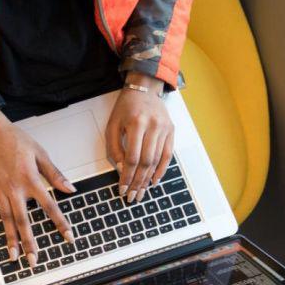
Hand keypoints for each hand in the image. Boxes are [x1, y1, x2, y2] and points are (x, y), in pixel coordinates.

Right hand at [0, 109, 74, 266]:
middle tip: (34, 260)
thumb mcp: (40, 153)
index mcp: (31, 180)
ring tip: (14, 257)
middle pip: (24, 221)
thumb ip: (54, 173)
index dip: (60, 223)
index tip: (68, 237)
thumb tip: (70, 189)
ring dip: (10, 240)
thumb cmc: (15, 139)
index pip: (50, 206)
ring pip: (7, 220)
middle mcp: (14, 189)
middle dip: (30, 242)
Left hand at [105, 73, 173, 202]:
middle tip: (132, 196)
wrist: (144, 89)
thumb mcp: (112, 125)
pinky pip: (167, 155)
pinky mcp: (171, 131)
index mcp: (137, 123)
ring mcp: (165, 129)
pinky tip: (154, 181)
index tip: (123, 188)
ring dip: (148, 179)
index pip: (132, 157)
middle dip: (138, 182)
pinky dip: (161, 170)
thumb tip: (121, 169)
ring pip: (157, 160)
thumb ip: (114, 148)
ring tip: (141, 192)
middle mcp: (154, 126)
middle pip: (146, 162)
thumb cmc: (126, 107)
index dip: (127, 176)